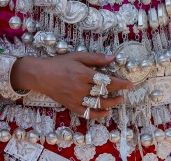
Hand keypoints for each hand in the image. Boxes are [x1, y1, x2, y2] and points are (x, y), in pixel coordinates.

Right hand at [14, 52, 132, 118]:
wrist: (41, 75)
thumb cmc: (60, 63)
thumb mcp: (78, 56)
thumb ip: (96, 58)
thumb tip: (112, 58)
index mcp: (83, 74)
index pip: (107, 81)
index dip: (120, 83)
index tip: (129, 84)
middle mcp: (81, 88)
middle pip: (104, 93)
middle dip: (117, 93)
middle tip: (126, 91)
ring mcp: (75, 98)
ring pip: (97, 104)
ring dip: (110, 103)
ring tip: (119, 100)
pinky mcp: (71, 105)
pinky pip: (87, 113)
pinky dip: (98, 114)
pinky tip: (106, 113)